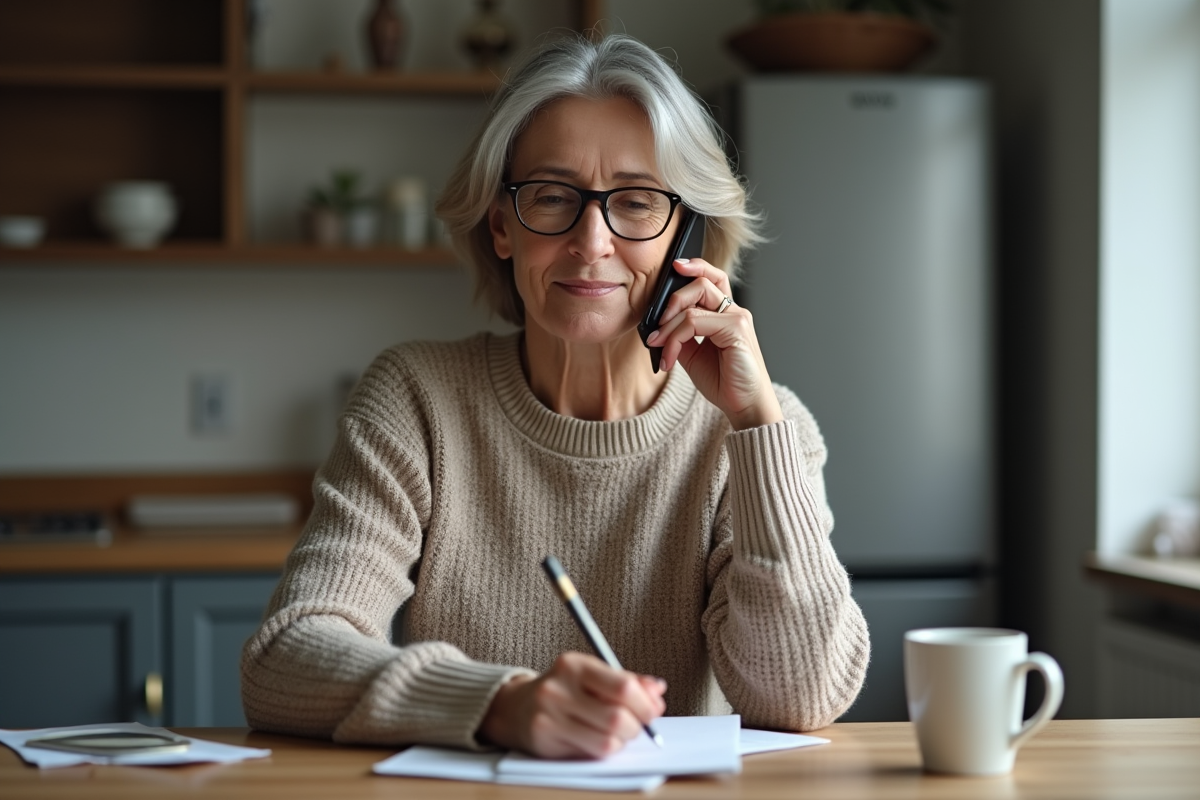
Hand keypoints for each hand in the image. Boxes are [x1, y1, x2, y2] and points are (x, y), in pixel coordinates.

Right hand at [478, 652, 666, 758]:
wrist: (517, 707)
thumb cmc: (564, 690)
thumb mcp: (593, 676)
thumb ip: (627, 681)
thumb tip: (657, 691)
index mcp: (575, 665)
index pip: (623, 687)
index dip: (645, 704)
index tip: (653, 711)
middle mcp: (559, 687)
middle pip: (618, 717)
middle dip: (637, 727)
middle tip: (637, 726)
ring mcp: (550, 714)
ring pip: (607, 740)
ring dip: (622, 741)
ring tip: (618, 734)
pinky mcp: (545, 738)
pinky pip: (591, 752)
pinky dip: (606, 750)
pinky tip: (600, 741)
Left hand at [645, 258, 783, 430]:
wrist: (744, 406)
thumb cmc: (724, 382)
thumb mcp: (693, 354)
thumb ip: (680, 335)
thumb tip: (657, 325)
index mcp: (726, 313)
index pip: (711, 279)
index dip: (693, 267)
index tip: (672, 268)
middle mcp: (734, 311)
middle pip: (701, 282)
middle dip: (672, 299)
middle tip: (656, 327)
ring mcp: (737, 318)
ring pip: (695, 300)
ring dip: (668, 324)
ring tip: (658, 345)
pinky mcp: (736, 329)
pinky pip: (695, 322)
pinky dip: (675, 339)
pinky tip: (670, 358)